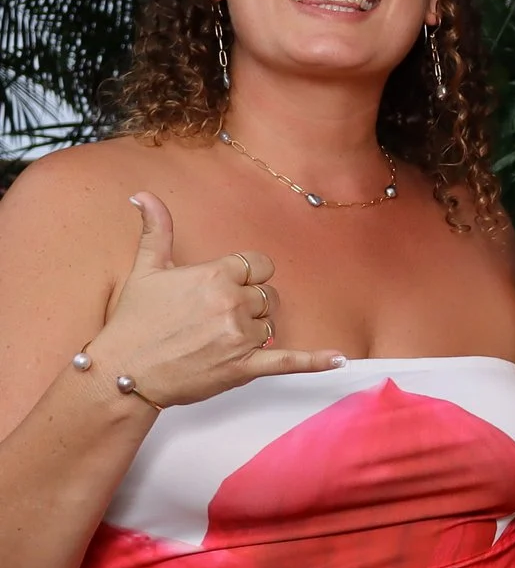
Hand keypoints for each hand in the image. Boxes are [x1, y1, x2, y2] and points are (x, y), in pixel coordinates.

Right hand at [87, 194, 344, 407]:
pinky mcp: (245, 367)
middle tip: (216, 318)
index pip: (258, 266)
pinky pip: (289, 361)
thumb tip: (145, 195)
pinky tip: (337, 360)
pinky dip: (315, 361)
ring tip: (219, 339)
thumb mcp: (146, 269)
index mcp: (216, 275)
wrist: (123, 372)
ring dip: (255, 330)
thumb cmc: (134, 322)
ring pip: (271, 324)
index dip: (247, 276)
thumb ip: (157, 230)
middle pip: (268, 295)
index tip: (228, 287)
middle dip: (250, 304)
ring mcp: (241, 336)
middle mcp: (232, 302)